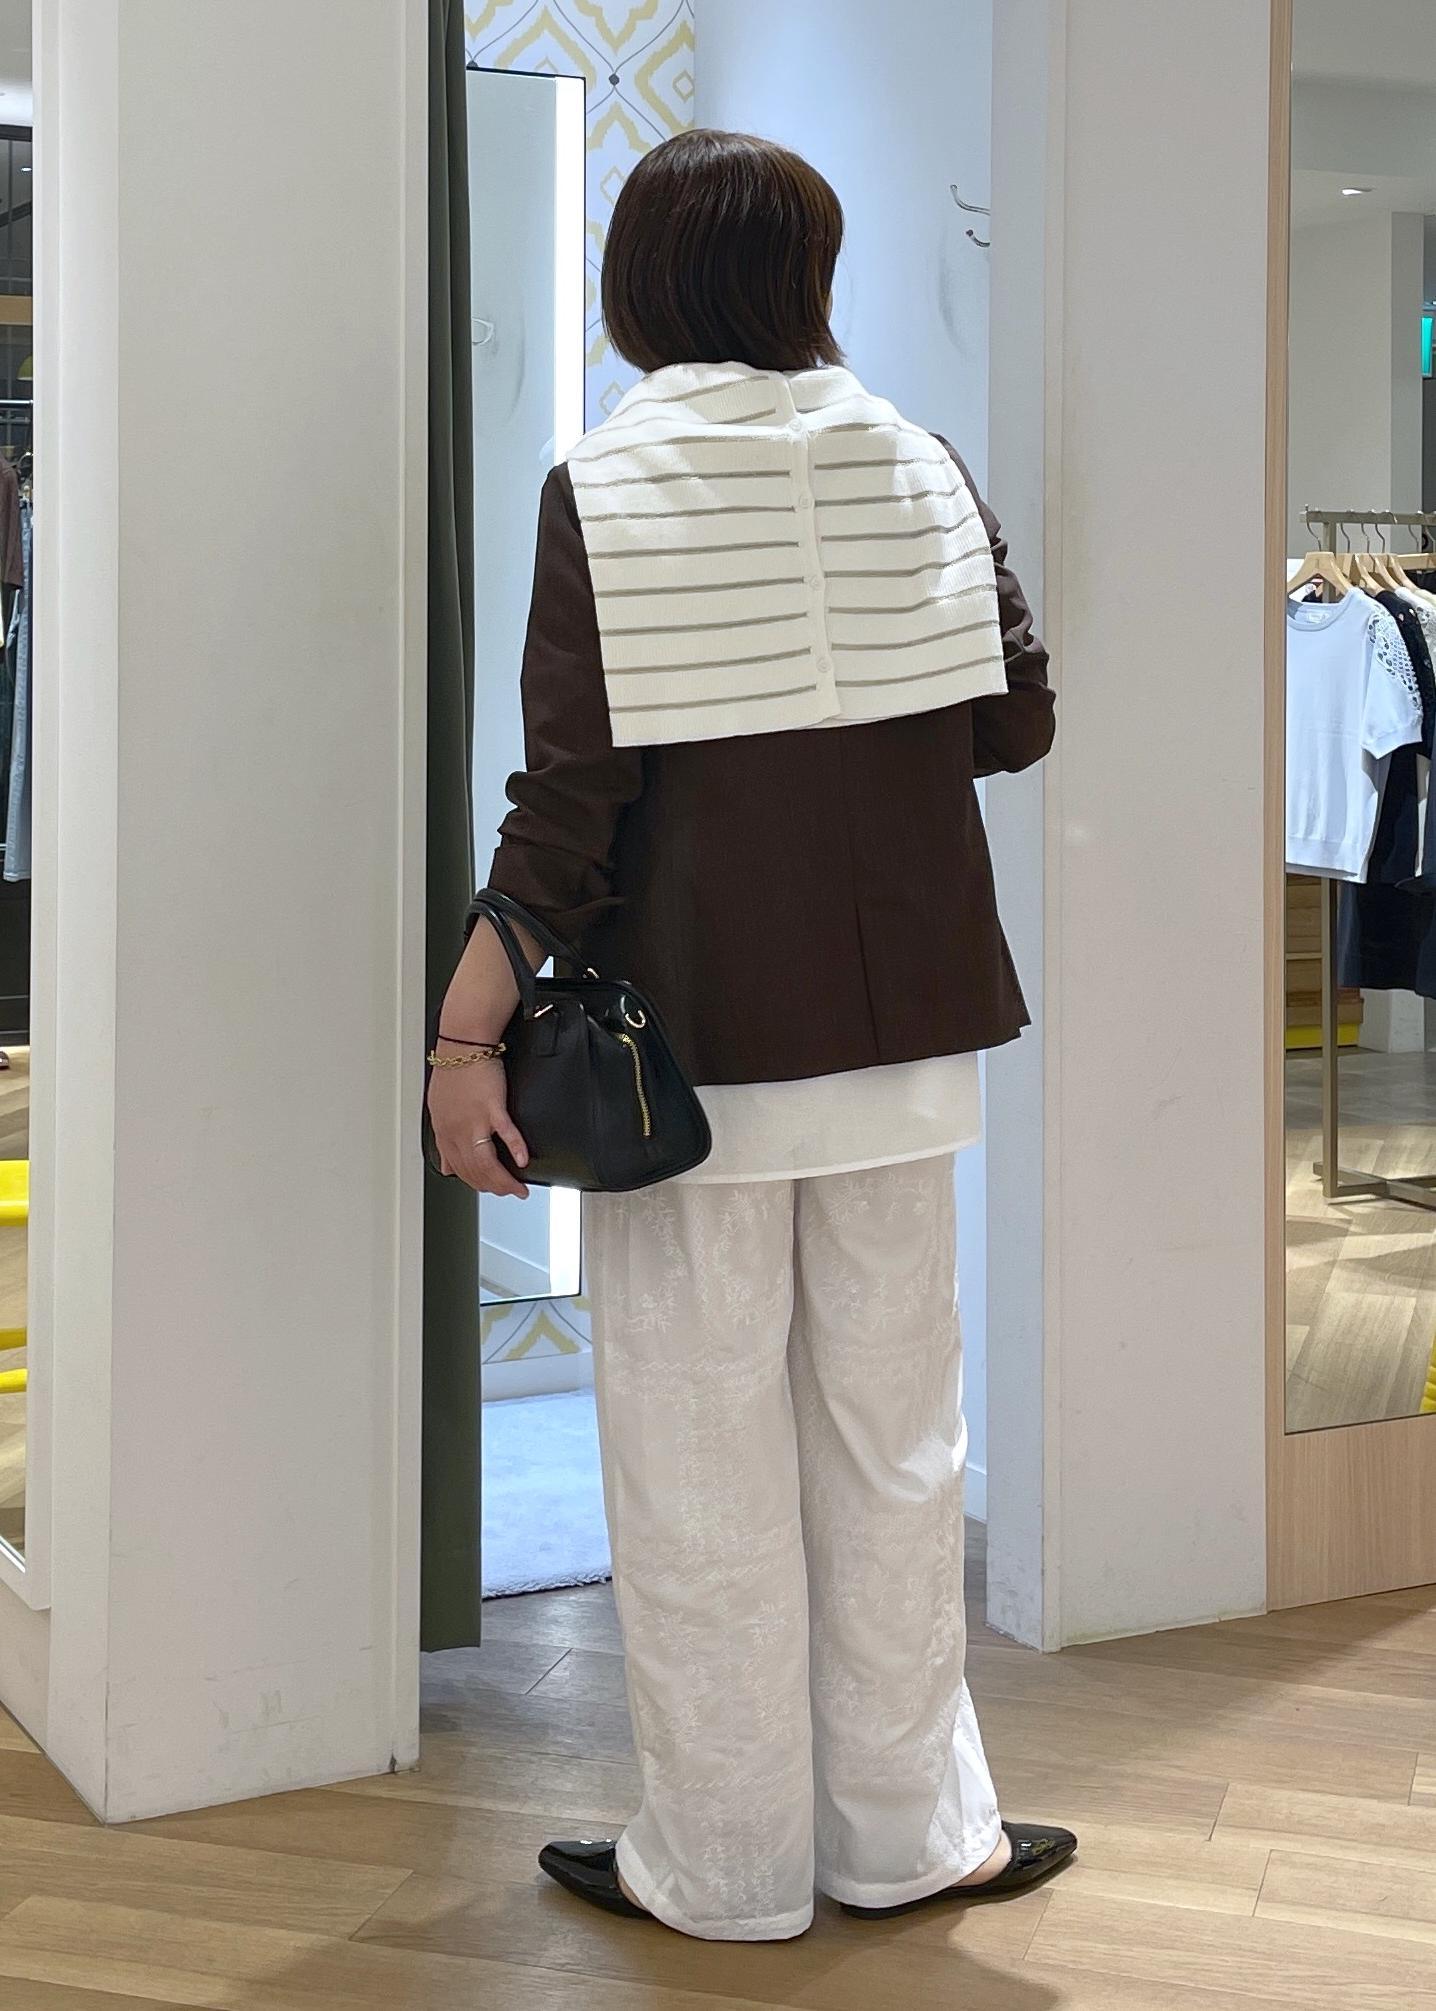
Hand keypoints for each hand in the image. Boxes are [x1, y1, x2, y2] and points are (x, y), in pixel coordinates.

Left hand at [427, 1054, 530, 1197]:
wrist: (462, 1046)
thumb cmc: (452, 1074)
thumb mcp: (439, 1111)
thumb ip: (445, 1139)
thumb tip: (446, 1164)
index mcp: (445, 1133)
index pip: (459, 1170)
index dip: (477, 1185)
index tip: (490, 1189)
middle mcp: (457, 1130)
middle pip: (475, 1171)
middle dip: (494, 1188)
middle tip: (510, 1193)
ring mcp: (474, 1119)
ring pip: (487, 1161)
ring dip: (504, 1180)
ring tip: (518, 1188)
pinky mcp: (491, 1106)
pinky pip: (505, 1132)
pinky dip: (515, 1148)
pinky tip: (523, 1159)